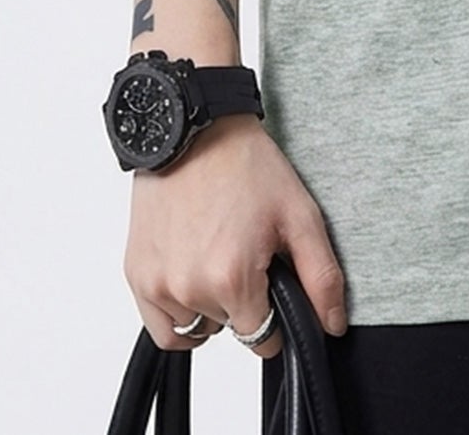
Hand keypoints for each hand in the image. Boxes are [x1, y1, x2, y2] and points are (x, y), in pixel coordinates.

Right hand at [123, 112, 346, 357]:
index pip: (262, 339)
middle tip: (247, 253)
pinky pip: (161, 327)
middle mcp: (190, 288)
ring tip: (219, 255)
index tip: (273, 286)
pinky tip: (194, 276)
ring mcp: (158, 285)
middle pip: (230, 329)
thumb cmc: (245, 164)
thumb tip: (331, 325)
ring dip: (211, 306)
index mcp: (232, 278)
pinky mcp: (137, 276)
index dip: (276, 316)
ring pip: (197, 328)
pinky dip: (180, 313)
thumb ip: (321, 276)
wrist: (196, 129)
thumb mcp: (299, 214)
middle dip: (244, 302)